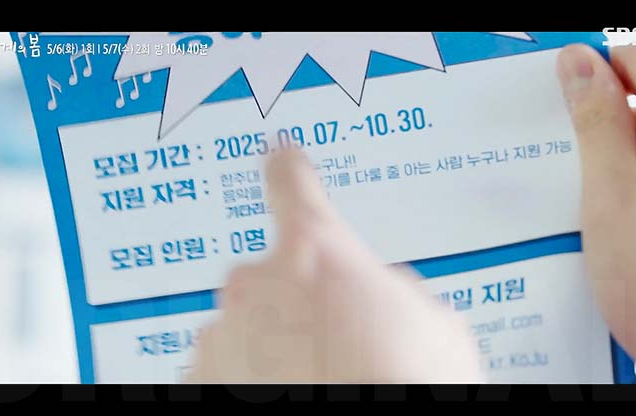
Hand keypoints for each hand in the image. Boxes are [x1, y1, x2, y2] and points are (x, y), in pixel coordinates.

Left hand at [189, 148, 481, 382]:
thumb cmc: (407, 380)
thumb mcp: (432, 320)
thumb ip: (392, 285)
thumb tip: (379, 289)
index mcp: (316, 248)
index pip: (291, 182)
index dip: (288, 167)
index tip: (279, 155)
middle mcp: (256, 282)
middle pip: (272, 271)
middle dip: (297, 296)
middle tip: (334, 335)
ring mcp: (223, 332)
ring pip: (247, 321)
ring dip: (272, 340)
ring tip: (317, 373)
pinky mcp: (203, 376)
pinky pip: (225, 363)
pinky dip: (248, 375)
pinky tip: (286, 387)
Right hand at [557, 42, 635, 365]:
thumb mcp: (611, 192)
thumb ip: (597, 121)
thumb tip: (578, 62)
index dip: (595, 73)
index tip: (557, 98)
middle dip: (602, 126)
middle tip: (564, 163)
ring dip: (613, 158)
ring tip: (586, 199)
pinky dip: (630, 182)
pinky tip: (607, 214)